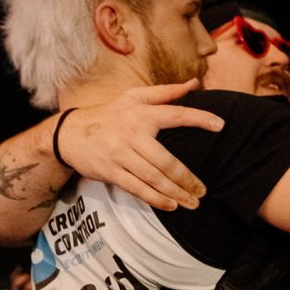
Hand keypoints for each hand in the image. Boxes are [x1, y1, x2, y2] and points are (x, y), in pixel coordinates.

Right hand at [57, 84, 222, 211]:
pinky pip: (137, 188)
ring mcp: (120, 154)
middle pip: (166, 160)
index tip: (220, 126)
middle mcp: (132, 133)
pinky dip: (156, 199)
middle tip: (203, 190)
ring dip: (176, 192)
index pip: (176, 114)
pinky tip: (171, 205)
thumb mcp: (133, 97)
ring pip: (154, 178)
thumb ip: (166, 92)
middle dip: (188, 179)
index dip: (199, 119)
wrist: (69, 133)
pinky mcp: (111, 171)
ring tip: (193, 202)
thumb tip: (195, 83)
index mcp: (141, 113)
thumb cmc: (109, 114)